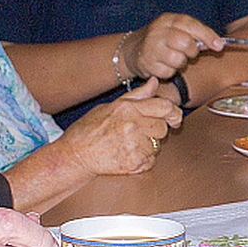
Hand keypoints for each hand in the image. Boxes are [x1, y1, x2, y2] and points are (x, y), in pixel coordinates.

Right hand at [58, 78, 180, 176]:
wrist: (73, 156)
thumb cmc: (88, 130)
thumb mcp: (110, 106)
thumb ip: (136, 96)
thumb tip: (154, 82)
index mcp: (128, 109)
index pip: (164, 107)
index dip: (174, 112)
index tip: (174, 118)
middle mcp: (133, 126)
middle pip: (162, 127)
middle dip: (155, 130)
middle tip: (138, 133)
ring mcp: (134, 146)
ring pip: (157, 145)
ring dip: (148, 145)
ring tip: (127, 144)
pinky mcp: (134, 163)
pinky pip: (151, 161)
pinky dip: (143, 160)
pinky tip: (126, 155)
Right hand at [124, 13, 222, 79]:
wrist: (132, 50)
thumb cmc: (162, 39)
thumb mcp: (177, 29)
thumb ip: (195, 34)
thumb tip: (217, 44)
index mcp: (168, 20)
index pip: (191, 24)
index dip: (207, 35)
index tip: (219, 45)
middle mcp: (158, 31)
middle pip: (185, 42)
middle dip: (192, 51)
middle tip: (189, 52)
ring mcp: (151, 47)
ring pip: (178, 59)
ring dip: (180, 63)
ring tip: (173, 58)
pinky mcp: (146, 63)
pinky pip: (168, 72)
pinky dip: (170, 71)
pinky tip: (163, 65)